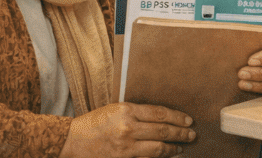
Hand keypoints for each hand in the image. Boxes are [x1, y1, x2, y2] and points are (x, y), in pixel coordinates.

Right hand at [59, 102, 193, 157]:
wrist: (70, 142)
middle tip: (192, 134)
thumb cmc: (92, 124)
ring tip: (181, 147)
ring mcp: (125, 147)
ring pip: (158, 148)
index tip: (188, 120)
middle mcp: (128, 128)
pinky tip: (167, 156)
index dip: (177, 117)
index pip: (160, 113)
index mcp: (127, 111)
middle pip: (163, 130)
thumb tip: (160, 118)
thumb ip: (136, 113)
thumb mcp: (115, 109)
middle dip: (181, 133)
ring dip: (173, 148)